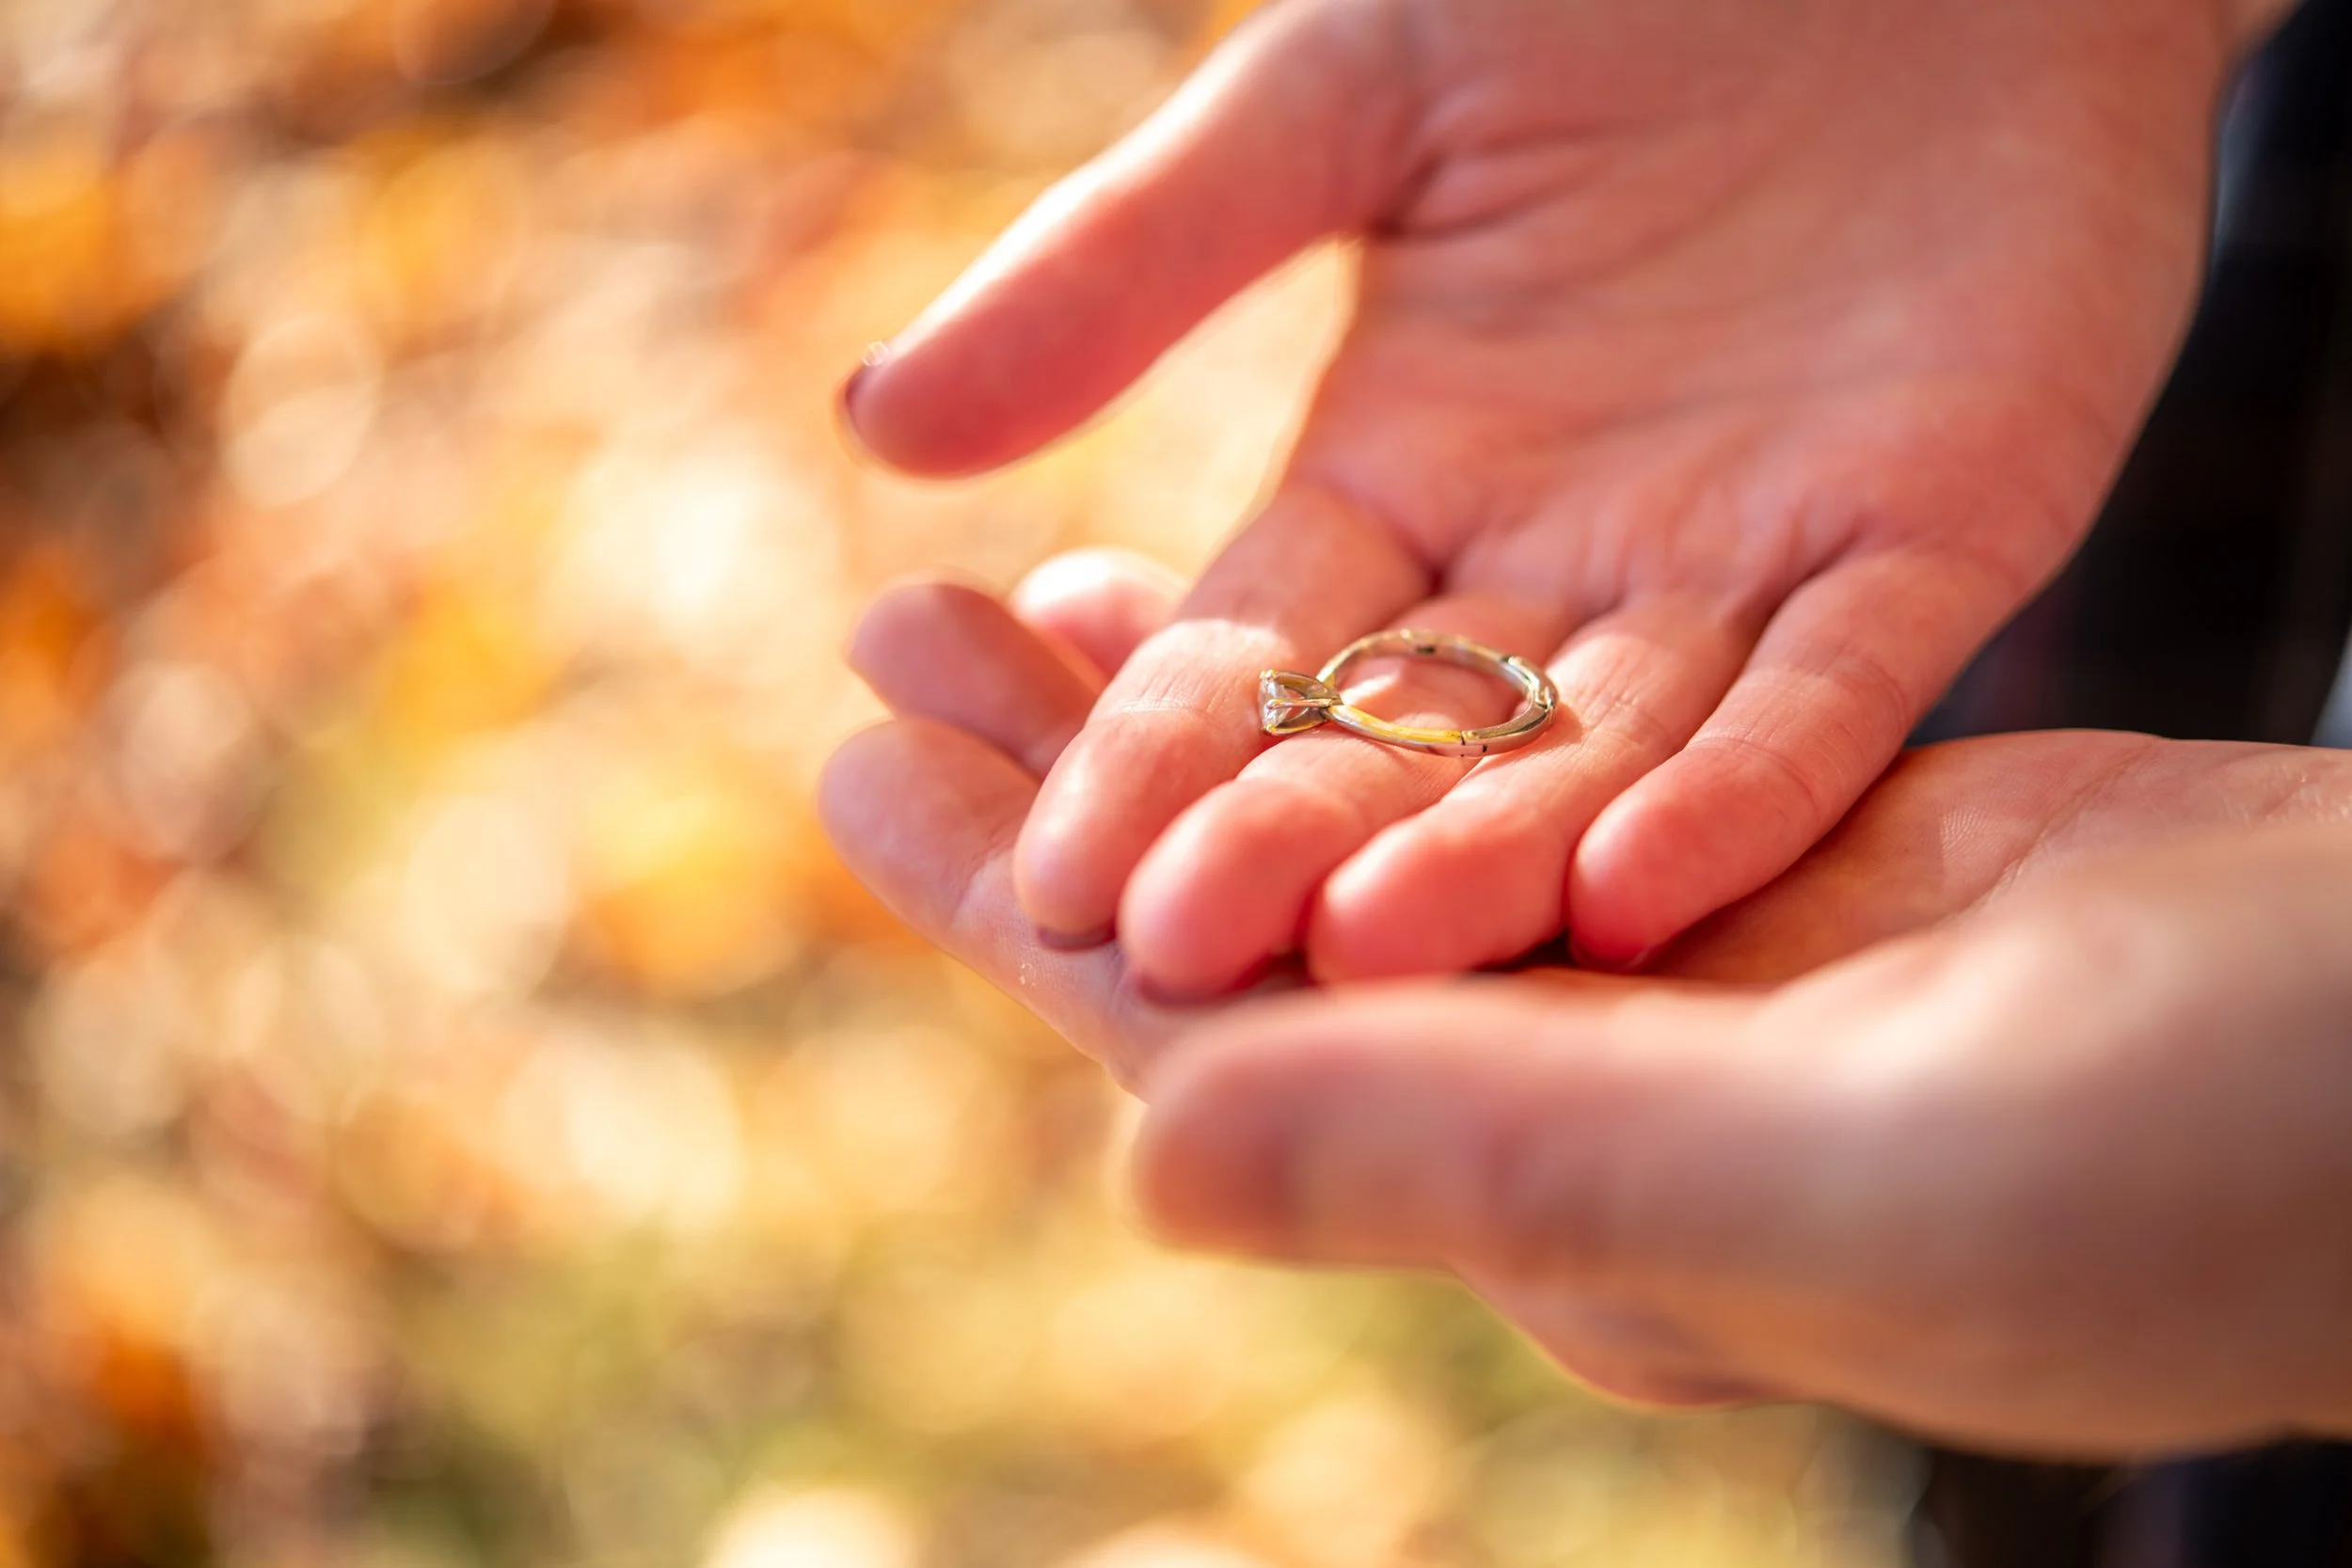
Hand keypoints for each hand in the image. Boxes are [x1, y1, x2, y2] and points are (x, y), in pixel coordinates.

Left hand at [825, 556, 2351, 1454]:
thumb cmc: (2187, 1185)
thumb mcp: (1840, 1185)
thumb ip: (1501, 1164)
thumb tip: (1145, 1163)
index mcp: (1554, 1204)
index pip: (1219, 1045)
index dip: (1031, 898)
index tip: (847, 763)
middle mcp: (1582, 1102)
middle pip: (1266, 911)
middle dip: (1078, 772)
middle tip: (891, 621)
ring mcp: (1677, 986)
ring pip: (1380, 816)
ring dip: (1221, 699)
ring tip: (1044, 572)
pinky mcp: (1784, 868)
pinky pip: (1527, 761)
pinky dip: (1412, 675)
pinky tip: (1319, 595)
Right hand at [843, 0, 2274, 990]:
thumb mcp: (1336, 94)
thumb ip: (1128, 262)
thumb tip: (874, 424)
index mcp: (1409, 470)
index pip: (1253, 646)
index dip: (1154, 753)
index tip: (1050, 871)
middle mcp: (1561, 559)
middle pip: (1408, 739)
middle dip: (1287, 844)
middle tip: (1168, 961)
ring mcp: (1749, 563)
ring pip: (1604, 751)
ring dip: (1490, 859)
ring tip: (1365, 955)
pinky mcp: (1941, 538)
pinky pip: (1840, 695)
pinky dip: (1743, 791)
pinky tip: (1633, 888)